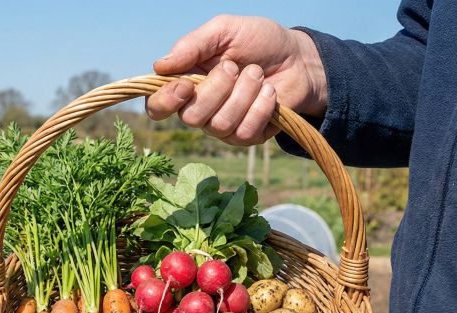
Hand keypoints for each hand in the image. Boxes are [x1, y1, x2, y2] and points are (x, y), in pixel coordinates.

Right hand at [147, 15, 327, 144]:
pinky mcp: (246, 136)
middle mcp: (198, 109)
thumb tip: (159, 66)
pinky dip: (261, 107)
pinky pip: (244, 132)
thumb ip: (192, 45)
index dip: (166, 101)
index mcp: (184, 83)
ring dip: (244, 93)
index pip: (157, 107)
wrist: (299, 57)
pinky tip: (269, 93)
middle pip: (191, 117)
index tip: (186, 85)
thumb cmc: (258, 41)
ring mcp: (221, 126)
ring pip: (220, 124)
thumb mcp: (224, 30)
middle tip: (235, 66)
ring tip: (257, 74)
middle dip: (218, 89)